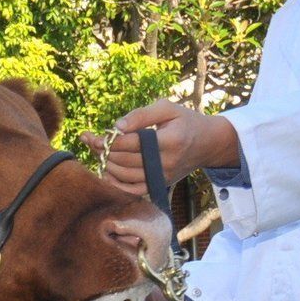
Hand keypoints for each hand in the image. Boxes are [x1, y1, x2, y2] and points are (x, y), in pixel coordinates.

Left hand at [81, 99, 239, 196]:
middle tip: (92, 142)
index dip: (108, 139)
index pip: (131, 142)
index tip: (93, 136)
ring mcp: (161, 177)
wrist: (207, 144)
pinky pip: (128, 190)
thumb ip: (141, 114)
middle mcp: (166, 162)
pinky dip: (113, 182)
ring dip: (105, 164)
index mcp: (170, 140)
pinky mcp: (157, 186)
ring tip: (99, 152)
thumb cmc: (185, 123)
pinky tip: (106, 170)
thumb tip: (116, 126)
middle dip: (103, 151)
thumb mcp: (168, 110)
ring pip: (122, 175)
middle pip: (123, 160)